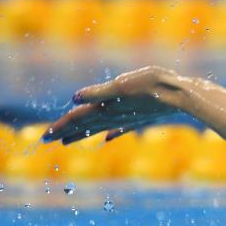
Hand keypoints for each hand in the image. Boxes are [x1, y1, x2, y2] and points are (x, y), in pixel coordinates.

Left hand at [42, 66, 186, 143]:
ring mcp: (127, 118)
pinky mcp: (140, 117)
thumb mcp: (122, 85)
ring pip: (99, 127)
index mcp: (107, 107)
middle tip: (48, 140)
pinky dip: (111, 132)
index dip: (60, 126)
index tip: (44, 137)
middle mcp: (115, 115)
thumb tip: (74, 98)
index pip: (78, 118)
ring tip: (69, 140)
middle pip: (85, 125)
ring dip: (83, 133)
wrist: (181, 96)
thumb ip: (98, 92)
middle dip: (66, 132)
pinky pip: (121, 127)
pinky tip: (108, 137)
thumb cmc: (152, 86)